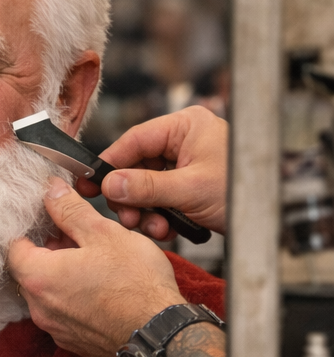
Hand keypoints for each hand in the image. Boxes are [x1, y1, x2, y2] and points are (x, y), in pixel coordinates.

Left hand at [9, 180, 185, 356]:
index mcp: (39, 277)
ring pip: (47, 294)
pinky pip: (63, 314)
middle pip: (29, 271)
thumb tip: (51, 191)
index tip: (50, 220)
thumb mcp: (103, 233)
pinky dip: (73, 299)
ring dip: (61, 276)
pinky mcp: (73, 342)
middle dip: (48, 252)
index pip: (13, 247)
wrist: (160, 334)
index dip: (30, 229)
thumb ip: (70, 211)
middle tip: (77, 237)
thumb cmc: (135, 283)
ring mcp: (55, 329)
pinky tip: (99, 289)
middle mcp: (39, 308)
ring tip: (93, 262)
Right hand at [76, 106, 227, 239]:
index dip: (110, 163)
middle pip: (138, 166)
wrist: (268, 218)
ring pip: (147, 187)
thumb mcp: (188, 189)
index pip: (135, 140)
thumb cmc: (241, 191)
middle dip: (131, 196)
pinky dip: (159, 216)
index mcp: (186, 127)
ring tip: (154, 228)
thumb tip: (110, 184)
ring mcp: (187, 165)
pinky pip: (161, 199)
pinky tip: (166, 230)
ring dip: (145, 211)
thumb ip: (145, 186)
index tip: (89, 183)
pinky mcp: (188, 187)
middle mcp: (184, 142)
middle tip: (127, 217)